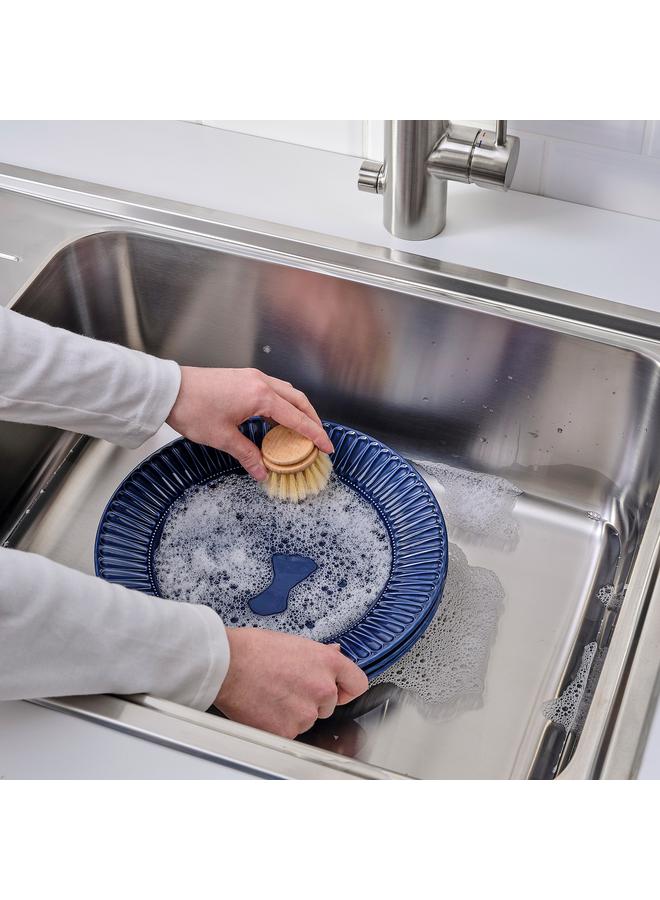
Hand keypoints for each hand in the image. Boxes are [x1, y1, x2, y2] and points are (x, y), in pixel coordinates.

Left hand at [166, 367, 333, 480]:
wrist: (169, 390)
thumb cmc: (193, 409)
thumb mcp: (223, 438)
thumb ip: (247, 454)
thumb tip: (261, 471)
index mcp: (260, 396)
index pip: (297, 418)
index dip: (314, 434)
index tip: (327, 447)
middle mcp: (260, 383)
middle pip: (298, 400)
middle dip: (312, 419)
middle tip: (318, 439)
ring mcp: (252, 378)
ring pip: (286, 393)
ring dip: (298, 411)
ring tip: (300, 431)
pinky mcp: (243, 378)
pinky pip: (272, 391)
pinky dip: (282, 406)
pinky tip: (276, 421)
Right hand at [214, 628, 368, 738]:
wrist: (227, 665)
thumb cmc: (253, 650)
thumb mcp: (294, 642)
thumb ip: (318, 654)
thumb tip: (334, 652)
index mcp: (327, 662)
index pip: (358, 684)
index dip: (347, 689)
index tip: (340, 691)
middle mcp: (322, 689)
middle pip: (329, 705)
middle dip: (312, 700)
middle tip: (288, 688)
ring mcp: (306, 712)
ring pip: (308, 720)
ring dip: (294, 713)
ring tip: (272, 695)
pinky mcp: (288, 730)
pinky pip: (290, 732)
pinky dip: (278, 725)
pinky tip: (264, 708)